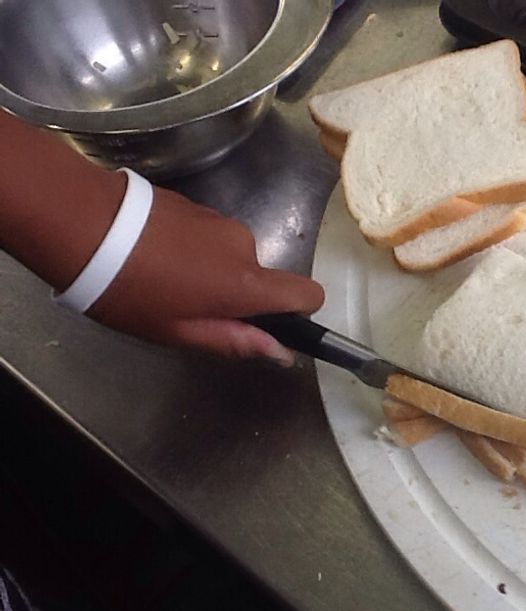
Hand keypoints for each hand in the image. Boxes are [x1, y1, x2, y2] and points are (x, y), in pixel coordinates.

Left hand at [0, 111, 323, 364]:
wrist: (80, 222)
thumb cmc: (129, 290)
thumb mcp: (177, 331)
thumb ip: (234, 340)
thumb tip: (281, 352)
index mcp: (245, 283)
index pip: (307, 294)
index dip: (299, 312)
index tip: (270, 324)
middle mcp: (243, 246)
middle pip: (260, 277)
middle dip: (233, 294)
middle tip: (186, 307)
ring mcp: (219, 220)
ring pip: (230, 256)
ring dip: (208, 271)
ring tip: (160, 279)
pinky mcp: (194, 204)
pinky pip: (208, 236)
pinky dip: (190, 249)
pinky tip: (150, 255)